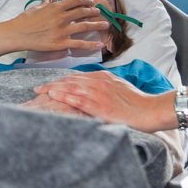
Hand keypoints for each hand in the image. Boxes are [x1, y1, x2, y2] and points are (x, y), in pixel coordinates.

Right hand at [4, 0, 110, 54]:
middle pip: (83, 12)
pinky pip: (79, 44)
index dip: (85, 0)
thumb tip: (49, 1)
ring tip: (105, 24)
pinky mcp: (61, 43)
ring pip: (85, 26)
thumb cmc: (24, 21)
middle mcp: (62, 17)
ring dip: (97, 24)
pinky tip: (99, 44)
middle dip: (93, 11)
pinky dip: (91, 44)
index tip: (91, 2)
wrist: (17, 34)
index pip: (75, 1)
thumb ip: (45, 4)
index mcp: (56, 7)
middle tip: (99, 12)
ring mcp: (63, 31)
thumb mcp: (35, 8)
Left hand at [31, 72, 164, 130]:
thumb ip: (104, 86)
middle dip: (52, 84)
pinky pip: (77, 99)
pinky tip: (52, 97)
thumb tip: (93, 88)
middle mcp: (98, 82)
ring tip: (38, 92)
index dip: (60, 81)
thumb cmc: (137, 102)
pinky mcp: (99, 105)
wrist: (150, 109)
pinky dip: (63, 97)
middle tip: (37, 89)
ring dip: (52, 89)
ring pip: (70, 87)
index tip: (49, 84)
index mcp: (102, 77)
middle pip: (69, 80)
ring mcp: (98, 93)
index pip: (76, 77)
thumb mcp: (119, 87)